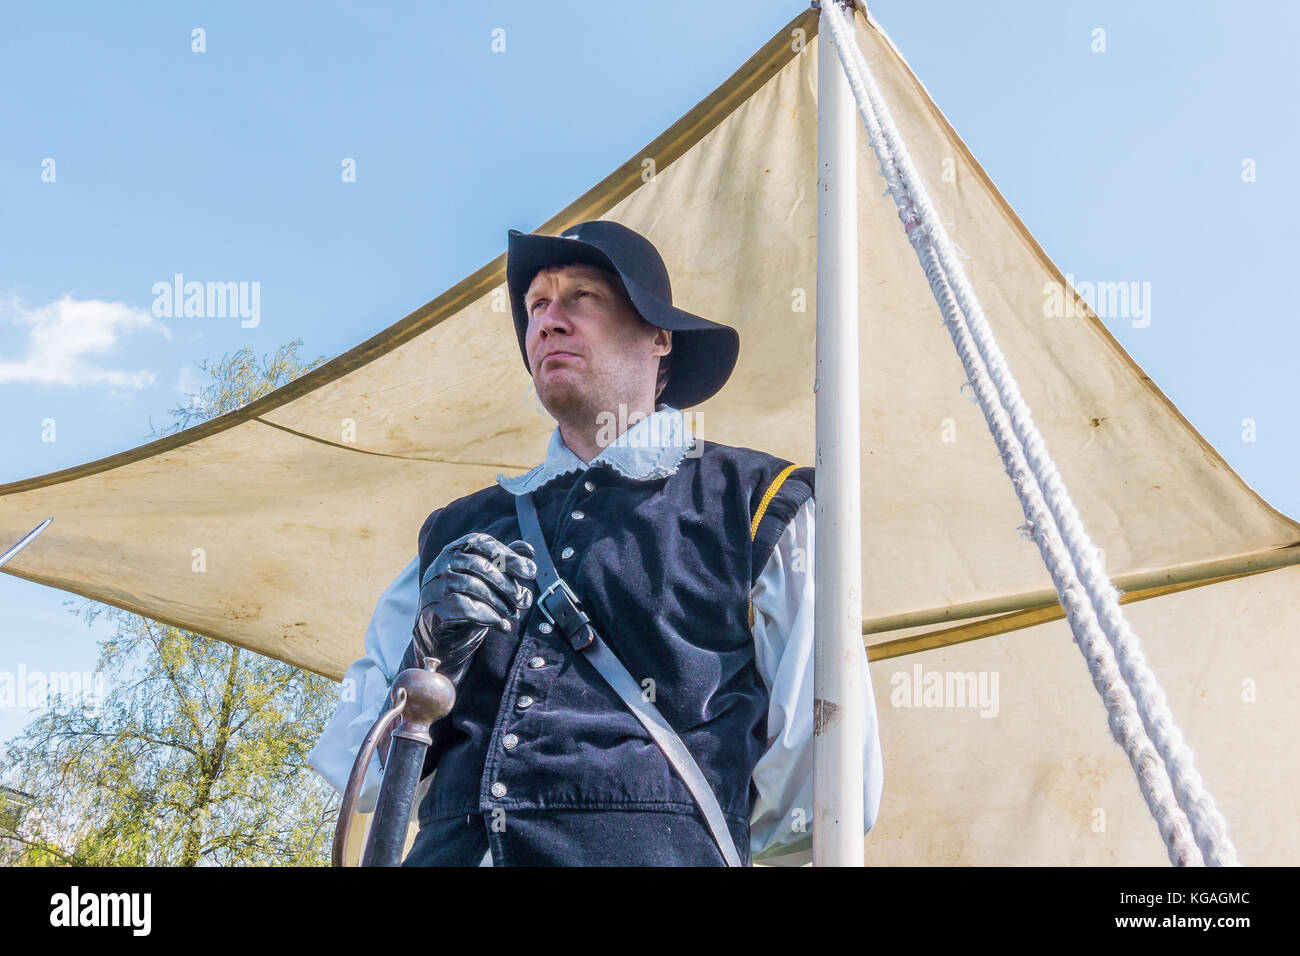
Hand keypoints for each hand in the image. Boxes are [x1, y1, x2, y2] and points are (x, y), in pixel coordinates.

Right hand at [412, 533, 536, 685]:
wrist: (442, 637)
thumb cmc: (467, 601)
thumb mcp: (487, 580)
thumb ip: (505, 563)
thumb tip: (529, 551)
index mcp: (454, 551)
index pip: (480, 542)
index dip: (507, 554)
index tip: (530, 572)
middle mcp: (441, 564)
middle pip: (478, 564)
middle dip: (506, 583)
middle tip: (524, 600)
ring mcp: (434, 586)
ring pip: (472, 585)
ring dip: (499, 602)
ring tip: (513, 614)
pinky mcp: (433, 609)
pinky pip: (465, 608)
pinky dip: (489, 617)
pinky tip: (501, 625)